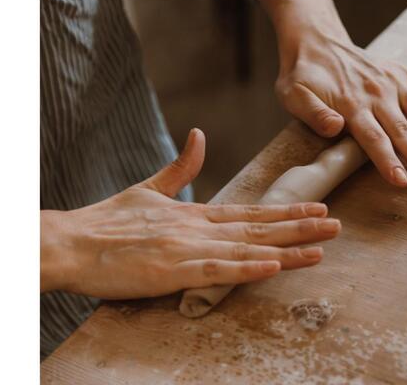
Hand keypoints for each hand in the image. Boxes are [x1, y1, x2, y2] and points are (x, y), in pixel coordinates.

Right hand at [40, 129, 340, 298]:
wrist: (70, 242)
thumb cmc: (106, 221)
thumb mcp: (149, 188)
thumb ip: (181, 167)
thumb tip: (198, 135)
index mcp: (195, 214)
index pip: (251, 212)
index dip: (286, 212)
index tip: (316, 209)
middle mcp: (199, 228)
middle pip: (259, 228)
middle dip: (300, 227)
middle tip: (336, 225)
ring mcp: (188, 248)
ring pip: (247, 248)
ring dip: (286, 248)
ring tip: (321, 246)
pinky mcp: (172, 270)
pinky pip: (217, 270)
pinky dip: (247, 268)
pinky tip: (275, 266)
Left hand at [274, 25, 406, 186]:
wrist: (315, 42)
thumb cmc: (302, 76)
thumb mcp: (293, 94)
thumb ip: (313, 113)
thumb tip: (335, 128)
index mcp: (351, 106)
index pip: (372, 139)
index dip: (387, 161)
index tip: (402, 181)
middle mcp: (377, 95)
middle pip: (402, 130)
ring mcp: (393, 83)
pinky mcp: (402, 74)